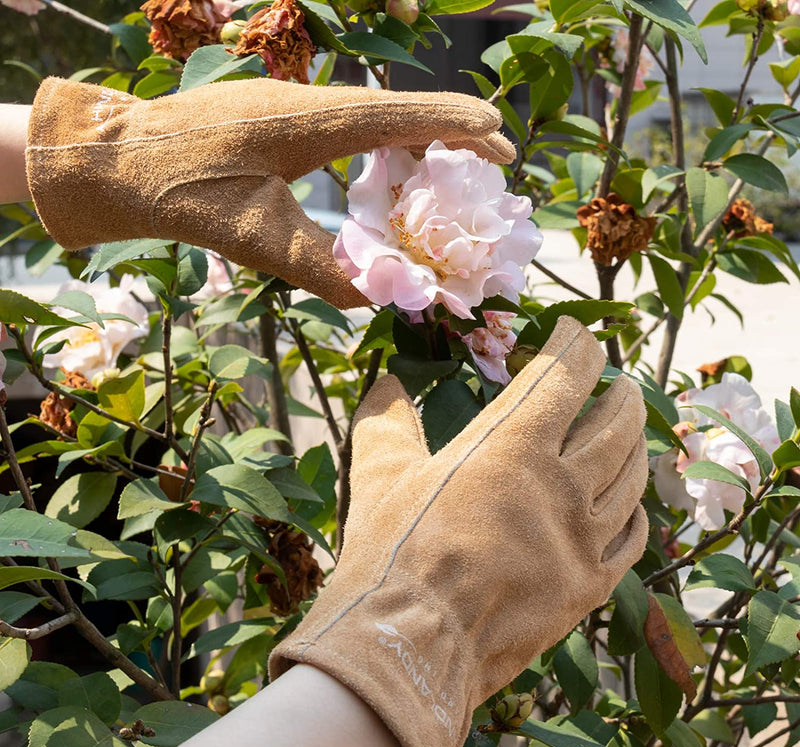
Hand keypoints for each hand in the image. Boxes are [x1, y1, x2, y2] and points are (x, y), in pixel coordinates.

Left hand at [26, 77, 514, 307]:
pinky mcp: (277, 118)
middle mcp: (310, 102)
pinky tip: (383, 169)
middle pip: (397, 111)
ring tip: (449, 169)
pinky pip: (347, 124)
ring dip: (415, 139)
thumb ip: (320, 270)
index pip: (400, 116)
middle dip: (448, 134)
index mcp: (312, 121)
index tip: (498, 138)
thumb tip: (375, 298)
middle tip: (491, 159)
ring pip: (372, 116)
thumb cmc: (184, 191)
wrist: (119, 159)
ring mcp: (292, 105)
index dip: (454, 127)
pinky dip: (379, 145)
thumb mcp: (255, 238)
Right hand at [270, 315, 648, 746]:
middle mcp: (561, 484)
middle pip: (616, 422)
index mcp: (512, 446)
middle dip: (621, 393)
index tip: (578, 333)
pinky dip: (637, 512)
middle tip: (619, 382)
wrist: (413, 647)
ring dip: (637, 443)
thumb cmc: (393, 553)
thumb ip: (386, 422)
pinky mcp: (588, 586)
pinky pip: (632, 539)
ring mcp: (583, 538)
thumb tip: (386, 386)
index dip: (577, 345)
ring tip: (632, 429)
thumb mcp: (378, 475)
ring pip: (632, 476)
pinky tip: (632, 504)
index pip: (564, 376)